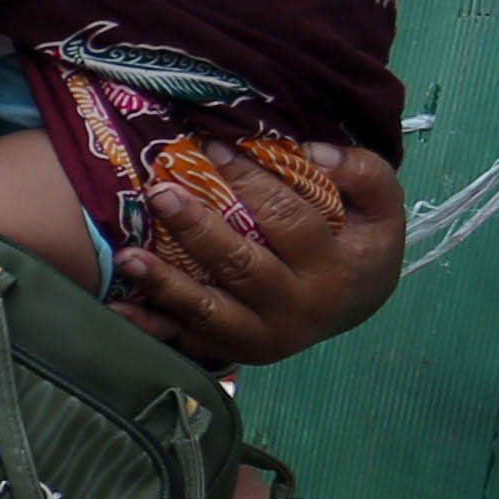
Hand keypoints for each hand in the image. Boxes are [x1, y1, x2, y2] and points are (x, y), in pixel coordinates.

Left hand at [119, 145, 404, 366]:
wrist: (354, 305)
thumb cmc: (359, 243)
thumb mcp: (382, 207)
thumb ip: (362, 173)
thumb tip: (312, 153)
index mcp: (332, 269)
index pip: (288, 219)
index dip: (251, 181)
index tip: (213, 146)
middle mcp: (295, 309)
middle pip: (242, 266)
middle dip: (198, 229)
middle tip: (161, 192)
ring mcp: (259, 337)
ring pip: (207, 312)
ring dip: (164, 284)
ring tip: (128, 255)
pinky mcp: (229, 351)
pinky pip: (183, 342)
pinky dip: (149, 326)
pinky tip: (117, 306)